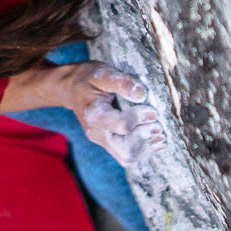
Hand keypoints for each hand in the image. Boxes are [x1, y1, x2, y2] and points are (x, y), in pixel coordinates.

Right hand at [3, 59, 166, 166]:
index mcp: (94, 115)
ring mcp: (102, 140)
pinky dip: (143, 149)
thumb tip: (142, 94)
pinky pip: (126, 154)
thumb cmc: (87, 78)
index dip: (141, 118)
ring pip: (126, 157)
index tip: (153, 110)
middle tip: (158, 126)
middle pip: (124, 151)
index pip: (122, 126)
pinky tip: (155, 139)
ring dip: (146, 147)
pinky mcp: (108, 142)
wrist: (70, 88)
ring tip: (160, 134)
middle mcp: (96, 133)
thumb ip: (122, 82)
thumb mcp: (102, 73)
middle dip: (145, 139)